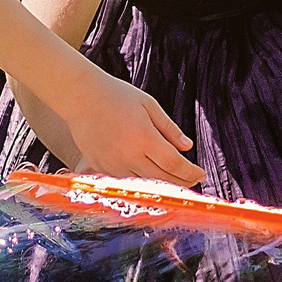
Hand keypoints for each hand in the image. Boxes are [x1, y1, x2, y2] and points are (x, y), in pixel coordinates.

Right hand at [58, 73, 202, 185]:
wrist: (81, 97)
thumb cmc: (117, 96)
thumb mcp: (149, 105)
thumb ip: (169, 128)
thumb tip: (187, 147)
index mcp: (144, 137)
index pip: (174, 164)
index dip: (191, 172)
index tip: (201, 174)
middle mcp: (129, 155)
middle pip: (162, 180)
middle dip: (182, 183)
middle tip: (193, 181)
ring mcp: (113, 164)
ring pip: (144, 184)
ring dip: (163, 186)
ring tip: (176, 181)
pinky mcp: (101, 167)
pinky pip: (126, 181)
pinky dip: (141, 182)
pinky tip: (151, 178)